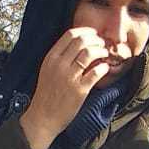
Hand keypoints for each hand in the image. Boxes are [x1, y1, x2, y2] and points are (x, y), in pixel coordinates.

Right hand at [20, 28, 112, 148]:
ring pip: (89, 54)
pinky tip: (106, 68)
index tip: (93, 34)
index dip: (85, 31)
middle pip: (81, 41)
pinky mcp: (80, 90)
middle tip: (102, 43)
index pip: (70, 35)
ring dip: (101, 50)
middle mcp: (60, 64)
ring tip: (105, 53)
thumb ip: (59, 58)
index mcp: (51, 57)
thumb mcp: (48, 70)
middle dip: (95, 39)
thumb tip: (75, 47)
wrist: (43, 117)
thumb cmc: (47, 95)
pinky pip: (95, 73)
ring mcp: (70, 77)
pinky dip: (103, 67)